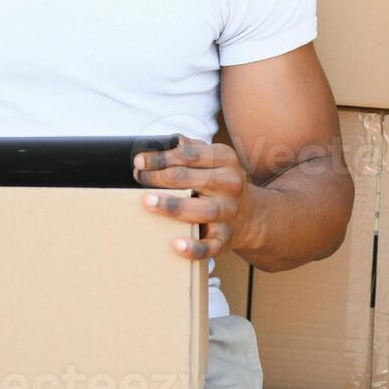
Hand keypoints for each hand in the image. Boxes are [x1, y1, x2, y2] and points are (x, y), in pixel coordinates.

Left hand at [134, 137, 254, 259]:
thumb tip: (166, 141)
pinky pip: (210, 246)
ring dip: (173, 206)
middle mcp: (230, 185)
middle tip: (138, 177)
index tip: (139, 160)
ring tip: (148, 201)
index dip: (161, 157)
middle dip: (160, 177)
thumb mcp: (213, 160)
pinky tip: (176, 244)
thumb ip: (190, 148)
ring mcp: (228, 213)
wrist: (249, 216)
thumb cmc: (220, 183)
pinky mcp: (225, 239)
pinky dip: (194, 247)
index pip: (189, 155)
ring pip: (202, 210)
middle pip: (191, 179)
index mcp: (226, 160)